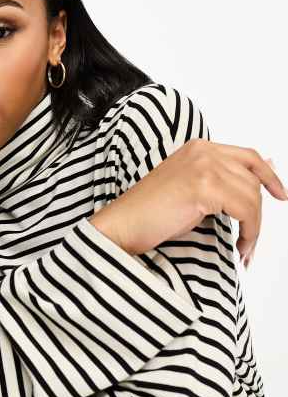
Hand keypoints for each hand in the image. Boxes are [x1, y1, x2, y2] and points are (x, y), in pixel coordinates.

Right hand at [89, 139, 286, 258]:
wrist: (123, 225)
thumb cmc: (149, 214)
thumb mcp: (191, 191)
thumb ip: (220, 182)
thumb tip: (258, 179)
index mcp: (198, 148)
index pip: (247, 156)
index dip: (269, 175)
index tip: (281, 194)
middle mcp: (203, 152)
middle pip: (252, 180)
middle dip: (258, 213)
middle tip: (250, 239)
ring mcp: (203, 167)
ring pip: (252, 198)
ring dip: (254, 228)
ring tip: (244, 248)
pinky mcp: (203, 187)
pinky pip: (245, 211)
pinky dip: (249, 233)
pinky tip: (240, 246)